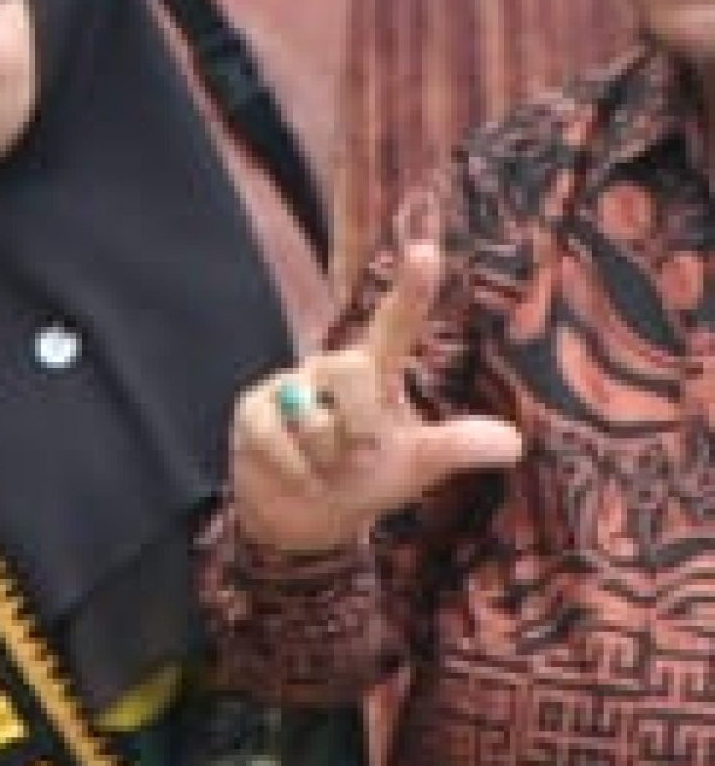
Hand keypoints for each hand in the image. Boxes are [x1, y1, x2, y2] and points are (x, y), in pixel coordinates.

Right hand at [223, 244, 519, 551]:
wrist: (304, 513)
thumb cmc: (366, 478)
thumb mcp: (419, 467)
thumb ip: (455, 448)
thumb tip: (514, 443)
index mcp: (376, 372)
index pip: (395, 324)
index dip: (411, 290)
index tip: (425, 252)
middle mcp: (330, 369)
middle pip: (351, 370)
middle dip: (363, 425)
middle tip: (365, 457)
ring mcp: (286, 387)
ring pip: (314, 417)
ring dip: (330, 459)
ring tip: (329, 470)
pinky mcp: (252, 412)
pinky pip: (277, 439)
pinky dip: (299, 472)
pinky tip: (304, 478)